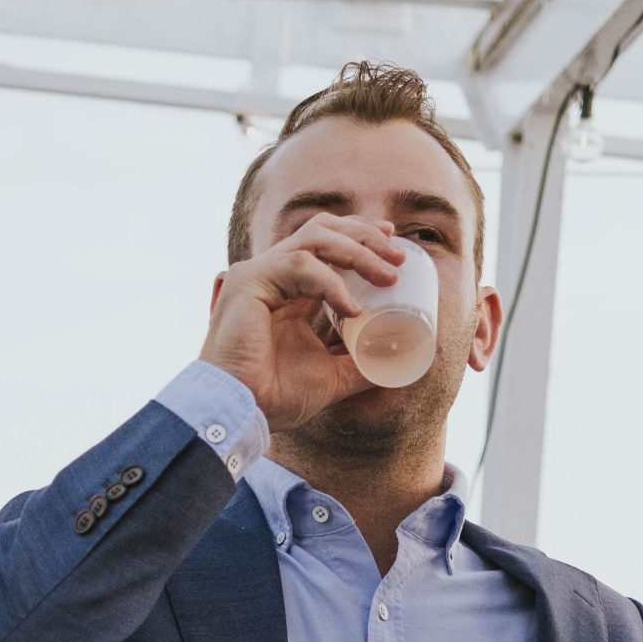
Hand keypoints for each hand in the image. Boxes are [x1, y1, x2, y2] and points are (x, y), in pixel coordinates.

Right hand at [201, 214, 403, 430]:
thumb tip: (395, 361)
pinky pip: (301, 265)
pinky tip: (352, 308)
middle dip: (365, 235)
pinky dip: (331, 283)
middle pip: (323, 228)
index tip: (393, 241)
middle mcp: (272, 274)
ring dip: (358, 252)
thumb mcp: (331, 375)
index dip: (360, 235)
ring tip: (388, 276)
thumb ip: (359, 363)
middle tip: (398, 255)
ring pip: (315, 237)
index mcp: (288, 290)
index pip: (326, 243)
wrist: (244, 413)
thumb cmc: (275, 397)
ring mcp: (259, 274)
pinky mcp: (250, 281)